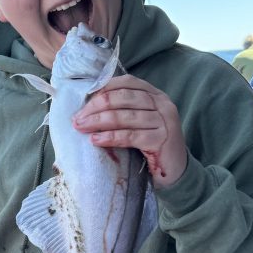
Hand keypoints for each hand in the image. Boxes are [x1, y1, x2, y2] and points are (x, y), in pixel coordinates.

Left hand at [73, 75, 187, 187]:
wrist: (175, 170)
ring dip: (99, 121)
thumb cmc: (152, 144)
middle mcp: (162, 104)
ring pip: (125, 116)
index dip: (104, 88)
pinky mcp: (160, 140)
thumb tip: (89, 106)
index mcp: (156, 95)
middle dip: (96, 106)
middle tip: (77, 117)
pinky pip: (130, 136)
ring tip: (81, 127)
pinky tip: (96, 140)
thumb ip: (124, 109)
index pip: (127, 82)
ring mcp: (164, 122)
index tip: (85, 100)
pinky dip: (110, 137)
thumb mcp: (141, 121)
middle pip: (123, 98)